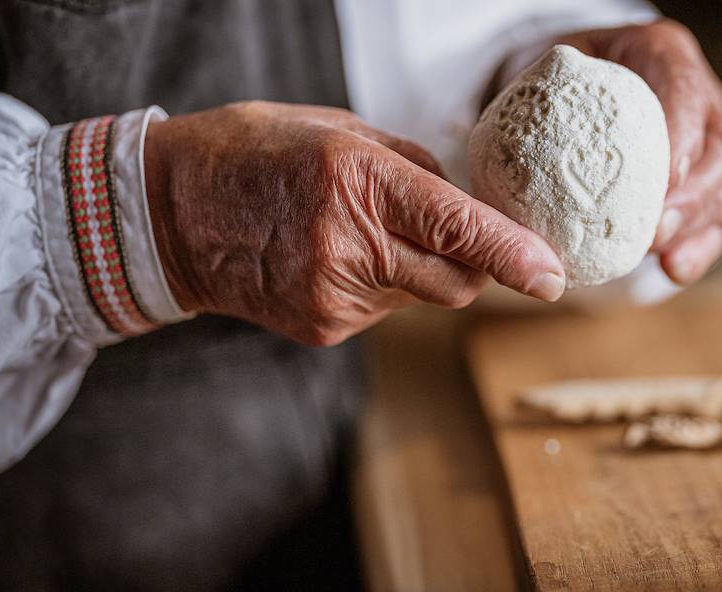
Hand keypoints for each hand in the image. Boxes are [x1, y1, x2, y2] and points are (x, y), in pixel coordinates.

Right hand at [144, 101, 564, 345]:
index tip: (554, 275)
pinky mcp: (323, 330)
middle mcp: (349, 246)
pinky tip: (337, 258)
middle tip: (460, 235)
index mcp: (356, 181)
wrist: (167, 214)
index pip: (458, 228)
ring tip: (362, 233)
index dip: (513, 255)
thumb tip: (470, 206)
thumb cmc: (256, 155)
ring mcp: (334, 297)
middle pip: (456, 282)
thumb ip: (412, 169)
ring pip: (422, 297)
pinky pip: (385, 311)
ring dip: (418, 269)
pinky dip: (382, 286)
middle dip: (475, 264)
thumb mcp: (338, 130)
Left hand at [557, 19, 721, 284]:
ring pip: (721, 192)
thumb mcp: (555, 66)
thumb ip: (548, 87)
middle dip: (693, 195)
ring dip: (692, 227)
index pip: (686, 90)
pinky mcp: (702, 193)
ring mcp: (707, 151)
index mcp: (665, 55)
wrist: (582, 91)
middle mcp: (701, 103)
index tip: (662, 179)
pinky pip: (712, 228)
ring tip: (657, 250)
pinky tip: (672, 269)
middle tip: (657, 227)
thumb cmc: (568, 79)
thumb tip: (521, 133)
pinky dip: (696, 252)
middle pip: (721, 151)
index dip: (682, 137)